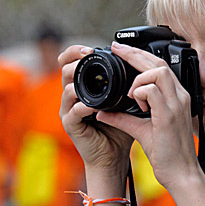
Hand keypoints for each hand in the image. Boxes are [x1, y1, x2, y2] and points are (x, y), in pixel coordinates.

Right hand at [58, 45, 133, 178]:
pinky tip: (95, 106)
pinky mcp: (70, 125)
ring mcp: (68, 111)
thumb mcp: (123, 101)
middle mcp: (72, 97)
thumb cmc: (118, 129)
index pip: (70, 62)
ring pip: (67, 88)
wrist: (114, 156)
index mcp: (83, 87)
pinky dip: (84, 106)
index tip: (91, 49)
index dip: (76, 51)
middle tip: (89, 56)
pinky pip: (73, 111)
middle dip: (76, 60)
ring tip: (94, 80)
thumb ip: (126, 83)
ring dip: (79, 81)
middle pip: (64, 70)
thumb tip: (140, 61)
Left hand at [96, 42, 200, 189]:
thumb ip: (122, 117)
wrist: (181, 174)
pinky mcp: (169, 115)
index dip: (140, 56)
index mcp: (176, 97)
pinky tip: (135, 103)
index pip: (160, 66)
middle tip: (116, 49)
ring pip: (157, 71)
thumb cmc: (166, 154)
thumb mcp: (140, 129)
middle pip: (158, 62)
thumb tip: (102, 110)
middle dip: (135, 53)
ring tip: (129, 92)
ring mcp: (176, 104)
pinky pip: (151, 90)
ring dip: (138, 77)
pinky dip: (139, 92)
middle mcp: (180, 96)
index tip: (121, 51)